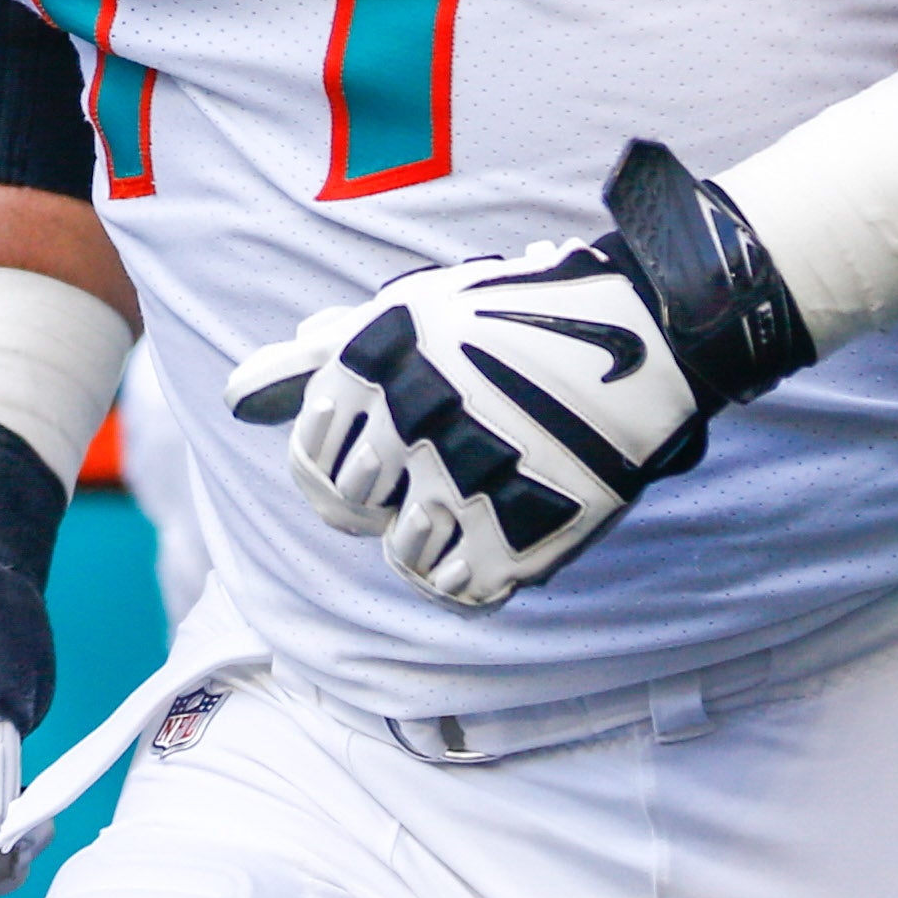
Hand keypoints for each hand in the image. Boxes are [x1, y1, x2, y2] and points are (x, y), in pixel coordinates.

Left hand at [222, 143, 817, 609]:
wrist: (654, 331)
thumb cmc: (524, 314)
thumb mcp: (421, 310)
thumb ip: (324, 353)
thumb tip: (242, 390)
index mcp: (378, 354)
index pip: (309, 454)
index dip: (341, 462)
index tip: (384, 449)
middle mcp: (411, 414)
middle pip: (350, 506)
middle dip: (384, 494)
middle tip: (437, 468)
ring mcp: (466, 480)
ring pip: (404, 556)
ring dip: (434, 534)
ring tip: (479, 491)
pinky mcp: (520, 533)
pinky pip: (460, 587)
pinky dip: (478, 565)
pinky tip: (505, 520)